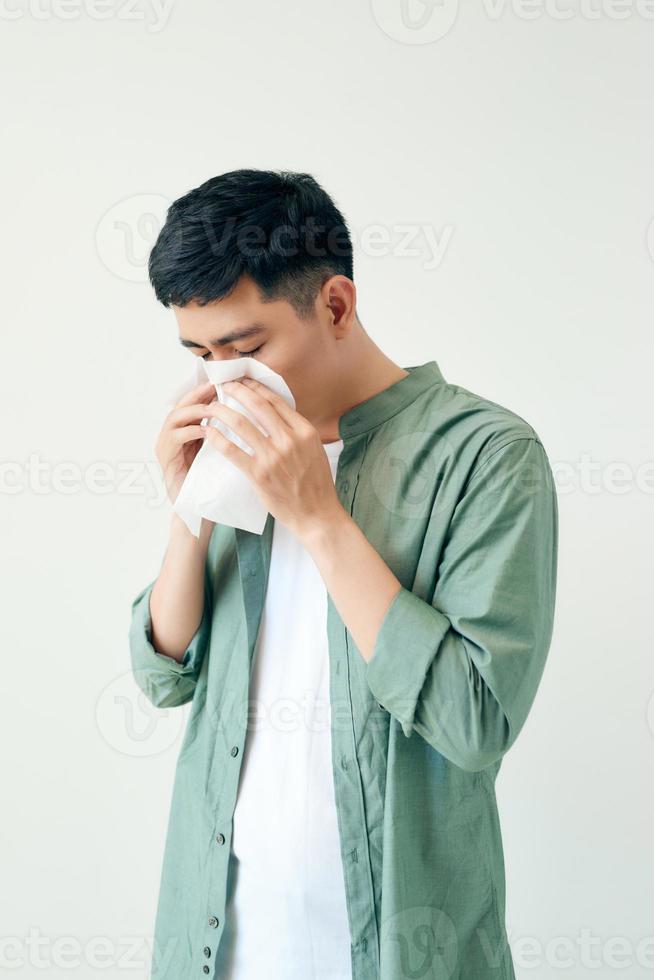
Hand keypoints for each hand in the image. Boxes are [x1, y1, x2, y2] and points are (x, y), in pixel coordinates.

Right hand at [155, 380, 217, 506]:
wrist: (201, 515)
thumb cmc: (215, 484)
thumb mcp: (223, 452)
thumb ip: (227, 433)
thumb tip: (249, 412)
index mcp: (188, 432)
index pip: (194, 403)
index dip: (207, 391)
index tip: (226, 382)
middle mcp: (173, 436)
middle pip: (182, 404)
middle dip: (199, 394)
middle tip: (216, 386)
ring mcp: (167, 448)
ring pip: (175, 417)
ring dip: (195, 410)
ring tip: (213, 407)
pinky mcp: (166, 461)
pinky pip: (174, 438)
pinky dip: (190, 431)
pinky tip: (206, 429)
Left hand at [202, 377, 345, 539]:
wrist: (317, 515)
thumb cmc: (316, 484)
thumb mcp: (314, 450)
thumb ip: (296, 432)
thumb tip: (276, 414)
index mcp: (305, 431)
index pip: (275, 400)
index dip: (255, 387)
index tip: (242, 381)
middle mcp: (289, 440)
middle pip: (256, 406)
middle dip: (236, 391)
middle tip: (222, 386)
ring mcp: (273, 457)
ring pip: (240, 424)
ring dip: (221, 411)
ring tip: (210, 407)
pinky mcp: (259, 474)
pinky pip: (232, 450)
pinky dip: (217, 438)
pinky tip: (209, 432)